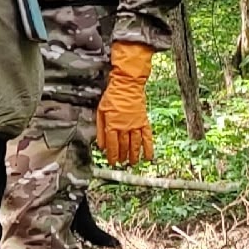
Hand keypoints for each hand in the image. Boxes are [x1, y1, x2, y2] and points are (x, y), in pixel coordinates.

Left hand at [95, 42, 156, 166]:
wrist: (127, 85)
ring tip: (132, 163)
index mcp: (112, 125)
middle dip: (122, 156)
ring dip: (134, 155)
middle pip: (123, 146)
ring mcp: (135, 125)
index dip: (112, 155)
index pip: (112, 145)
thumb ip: (100, 129)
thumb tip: (101, 145)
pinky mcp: (144, 122)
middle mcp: (124, 127)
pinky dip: (148, 148)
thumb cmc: (112, 96)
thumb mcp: (101, 111)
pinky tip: (148, 157)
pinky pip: (147, 137)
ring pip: (135, 144)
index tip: (112, 162)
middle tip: (121, 163)